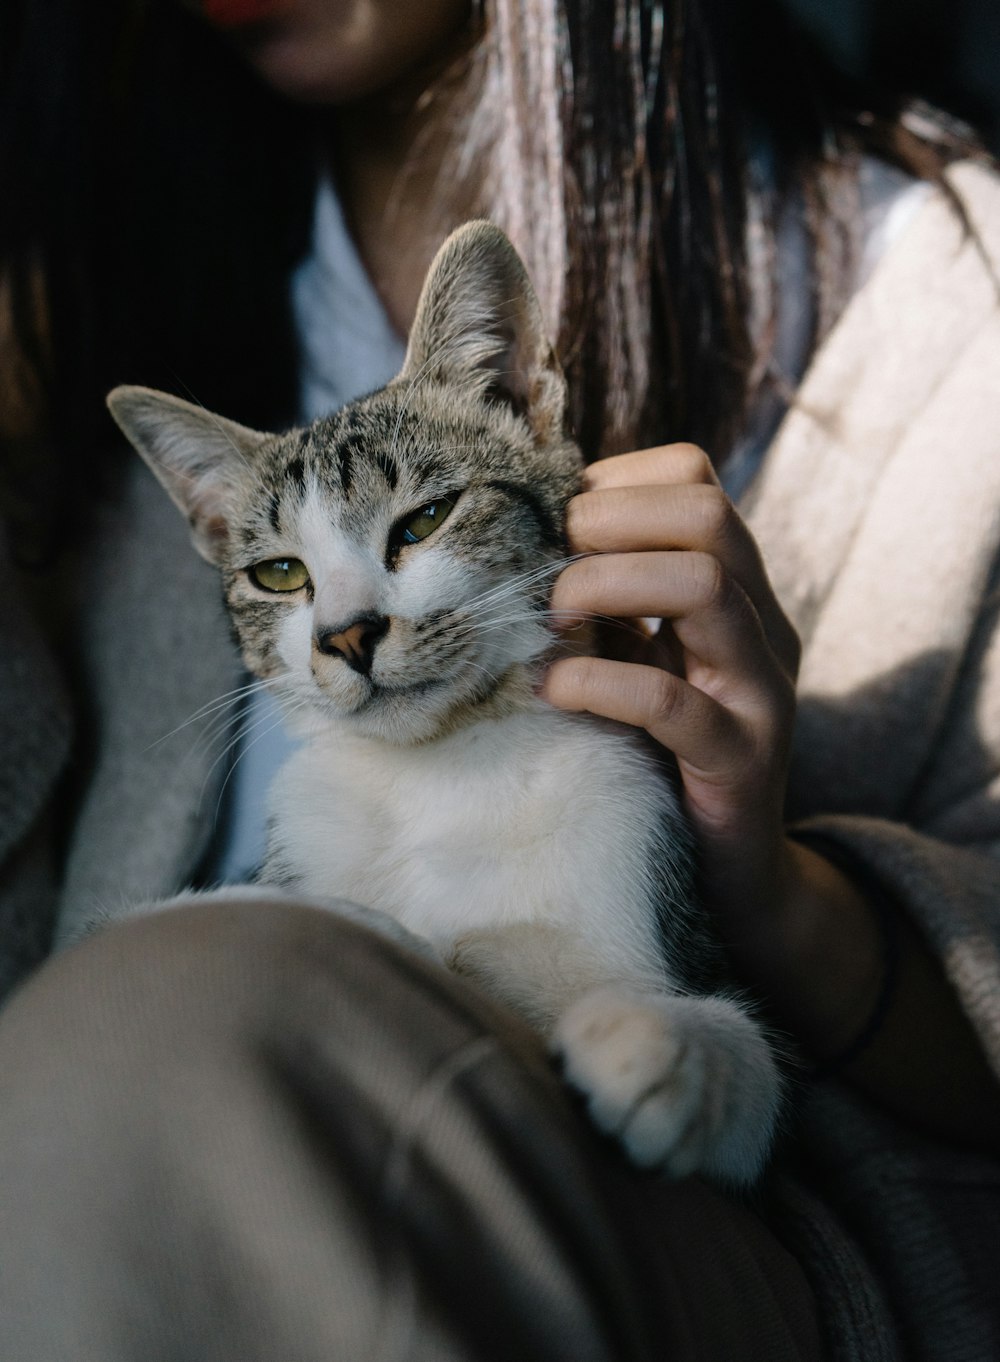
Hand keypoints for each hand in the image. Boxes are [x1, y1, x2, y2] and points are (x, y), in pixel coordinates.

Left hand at [539, 443, 800, 933]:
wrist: (734, 874)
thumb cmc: (662, 756)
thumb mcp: (635, 658)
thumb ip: (602, 603)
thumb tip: (513, 542)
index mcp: (734, 588)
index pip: (695, 478)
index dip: (614, 482)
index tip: (554, 528)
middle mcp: (760, 625)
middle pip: (707, 513)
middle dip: (609, 521)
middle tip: (549, 569)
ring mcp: (760, 690)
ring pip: (706, 585)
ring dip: (604, 586)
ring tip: (551, 622)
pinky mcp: (741, 761)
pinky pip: (673, 702)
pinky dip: (598, 684)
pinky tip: (552, 693)